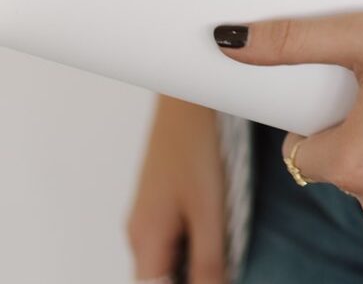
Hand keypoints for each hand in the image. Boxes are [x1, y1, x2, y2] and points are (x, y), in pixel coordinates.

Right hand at [125, 94, 227, 283]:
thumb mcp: (210, 208)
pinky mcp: (159, 205)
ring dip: (191, 271)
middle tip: (223, 273)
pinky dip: (191, 252)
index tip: (216, 282)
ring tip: (223, 263)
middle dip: (188, 281)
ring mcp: (147, 219)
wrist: (186, 98)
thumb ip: (209, 259)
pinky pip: (171, 244)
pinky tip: (216, 243)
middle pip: (159, 280)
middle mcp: (139, 234)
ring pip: (165, 264)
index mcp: (146, 240)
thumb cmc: (196, 147)